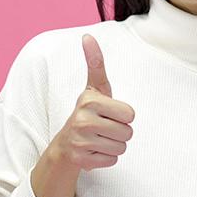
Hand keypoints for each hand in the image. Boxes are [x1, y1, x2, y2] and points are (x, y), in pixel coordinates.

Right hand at [50, 34, 135, 171]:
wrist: (66, 144)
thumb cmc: (88, 112)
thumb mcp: (94, 88)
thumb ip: (95, 63)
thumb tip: (87, 36)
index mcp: (90, 100)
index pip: (130, 114)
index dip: (123, 115)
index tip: (108, 112)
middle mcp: (82, 119)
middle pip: (128, 132)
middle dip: (120, 132)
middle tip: (104, 128)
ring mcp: (80, 141)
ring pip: (121, 148)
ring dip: (114, 145)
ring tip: (98, 139)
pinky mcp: (81, 160)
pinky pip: (112, 160)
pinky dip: (106, 158)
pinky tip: (94, 150)